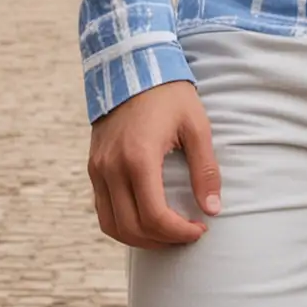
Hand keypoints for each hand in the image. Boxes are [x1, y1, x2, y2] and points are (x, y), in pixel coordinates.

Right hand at [88, 80, 221, 249]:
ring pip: (112, 225)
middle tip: (186, 235)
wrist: (133, 65)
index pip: (154, 216)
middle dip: (162, 240)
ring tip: (167, 234)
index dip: (178, 232)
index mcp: (138, 157)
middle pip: (131, 228)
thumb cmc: (169, 93)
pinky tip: (145, 218)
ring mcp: (98, 168)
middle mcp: (112, 167)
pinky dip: (122, 223)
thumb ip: (205, 169)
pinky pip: (102, 209)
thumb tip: (212, 209)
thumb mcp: (196, 125)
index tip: (200, 229)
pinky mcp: (94, 165)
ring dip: (139, 239)